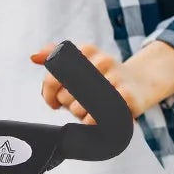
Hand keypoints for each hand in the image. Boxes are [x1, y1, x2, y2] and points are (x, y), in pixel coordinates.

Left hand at [30, 39, 173, 121]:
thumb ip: (56, 59)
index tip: (53, 101)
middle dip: (67, 105)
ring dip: (80, 114)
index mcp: (87, 51)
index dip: (48, 92)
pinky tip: (95, 119)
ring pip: (80, 107)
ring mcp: (115, 78)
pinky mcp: (126, 96)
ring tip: (88, 111)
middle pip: (66, 94)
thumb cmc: (103, 78)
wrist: (140, 83)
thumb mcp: (81, 63)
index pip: (54, 74)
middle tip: (76, 106)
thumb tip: (34, 57)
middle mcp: (102, 61)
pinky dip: (93, 122)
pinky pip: (99, 116)